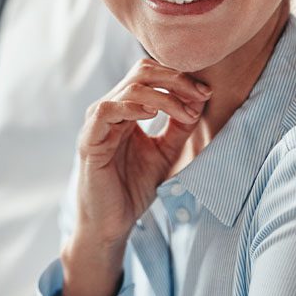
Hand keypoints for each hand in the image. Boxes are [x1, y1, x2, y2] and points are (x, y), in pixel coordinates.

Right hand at [62, 58, 210, 295]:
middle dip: (175, 79)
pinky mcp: (89, 140)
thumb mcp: (166, 153)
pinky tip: (152, 115)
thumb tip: (198, 101)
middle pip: (141, 73)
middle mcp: (110, 109)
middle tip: (200, 95)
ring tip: (185, 112)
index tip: (206, 93)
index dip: (179, 78)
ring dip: (163, 95)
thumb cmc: (134, 188)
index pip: (151, 75)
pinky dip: (131, 107)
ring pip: (129, 89)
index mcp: (126, 109)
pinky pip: (106, 111)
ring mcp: (97, 123)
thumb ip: (179, 127)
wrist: (112, 223)